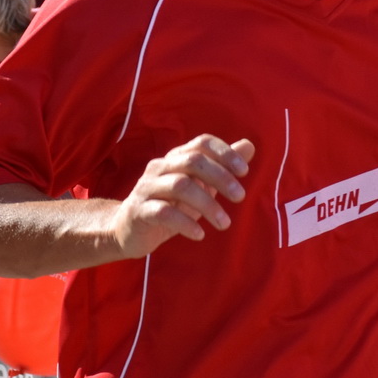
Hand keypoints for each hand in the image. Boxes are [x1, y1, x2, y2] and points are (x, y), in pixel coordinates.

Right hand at [109, 135, 253, 256]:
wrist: (128, 229)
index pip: (201, 143)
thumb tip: (249, 146)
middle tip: (240, 197)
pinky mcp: (138, 211)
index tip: (244, 172)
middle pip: (192, 161)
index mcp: (176, 158)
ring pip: (180, 186)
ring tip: (224, 223)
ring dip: (207, 204)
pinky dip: (185, 223)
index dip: (225, 153)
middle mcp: (160, 168)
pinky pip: (163, 212)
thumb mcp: (199, 186)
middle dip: (220, 177)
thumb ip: (222, 166)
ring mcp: (147, 188)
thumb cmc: (170, 205)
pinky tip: (200, 234)